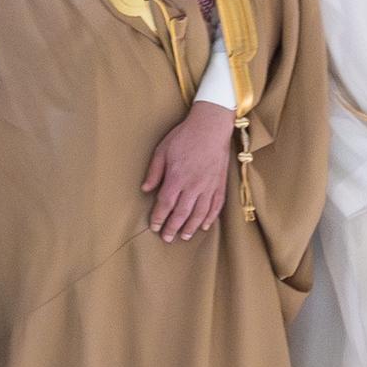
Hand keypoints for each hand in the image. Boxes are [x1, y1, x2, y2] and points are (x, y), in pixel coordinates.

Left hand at [142, 100, 234, 243]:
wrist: (211, 128)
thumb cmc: (183, 137)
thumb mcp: (161, 151)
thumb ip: (154, 172)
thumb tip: (145, 190)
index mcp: (177, 178)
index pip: (165, 204)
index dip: (159, 218)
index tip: (154, 227)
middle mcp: (194, 186)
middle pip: (182, 213)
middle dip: (173, 228)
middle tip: (167, 238)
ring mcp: (209, 186)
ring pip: (200, 213)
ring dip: (191, 227)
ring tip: (183, 236)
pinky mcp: (220, 185)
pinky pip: (216, 206)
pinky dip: (210, 218)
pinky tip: (204, 226)